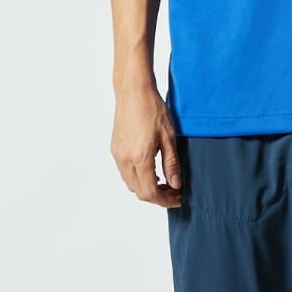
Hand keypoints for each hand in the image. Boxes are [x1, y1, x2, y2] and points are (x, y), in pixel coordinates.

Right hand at [111, 83, 182, 207]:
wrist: (133, 91)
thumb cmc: (151, 108)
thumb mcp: (169, 136)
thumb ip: (171, 163)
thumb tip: (175, 184)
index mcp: (140, 158)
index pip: (150, 192)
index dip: (165, 200)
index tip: (177, 198)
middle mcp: (125, 160)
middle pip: (139, 192)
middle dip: (157, 196)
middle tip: (173, 191)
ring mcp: (118, 155)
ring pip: (130, 184)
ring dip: (146, 188)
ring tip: (164, 181)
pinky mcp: (115, 149)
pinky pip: (125, 172)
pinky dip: (137, 178)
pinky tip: (150, 169)